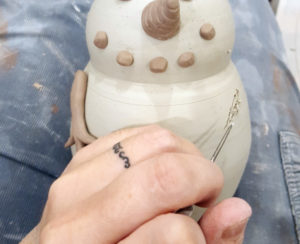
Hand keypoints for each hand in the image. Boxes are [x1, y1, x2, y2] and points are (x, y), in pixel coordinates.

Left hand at [21, 125, 250, 243]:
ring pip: (151, 141)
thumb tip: (238, 207)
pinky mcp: (78, 158)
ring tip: (183, 178)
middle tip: (206, 192)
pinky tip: (161, 165)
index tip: (202, 226)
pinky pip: (134, 132)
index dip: (201, 231)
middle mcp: (72, 224)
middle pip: (160, 176)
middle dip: (201, 177)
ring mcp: (71, 182)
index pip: (172, 232)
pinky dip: (159, 144)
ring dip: (184, 155)